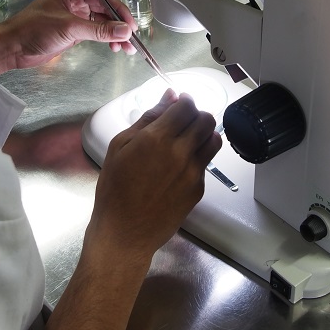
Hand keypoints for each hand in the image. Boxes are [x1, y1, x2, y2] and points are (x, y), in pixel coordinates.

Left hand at [0, 0, 136, 72]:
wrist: (13, 47)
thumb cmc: (33, 29)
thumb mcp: (69, 28)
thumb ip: (98, 30)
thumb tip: (125, 31)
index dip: (119, 11)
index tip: (131, 25)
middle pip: (105, 9)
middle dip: (119, 25)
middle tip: (132, 39)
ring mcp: (75, 14)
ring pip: (102, 22)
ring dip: (114, 34)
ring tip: (126, 48)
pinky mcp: (74, 29)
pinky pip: (96, 31)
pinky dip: (106, 39)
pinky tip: (114, 47)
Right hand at [86, 90, 221, 262]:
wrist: (125, 232)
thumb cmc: (114, 190)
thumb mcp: (119, 147)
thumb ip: (147, 119)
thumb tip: (169, 97)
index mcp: (157, 138)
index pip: (186, 106)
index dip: (184, 101)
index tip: (179, 103)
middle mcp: (180, 152)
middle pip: (205, 120)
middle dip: (196, 115)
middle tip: (183, 121)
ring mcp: (193, 172)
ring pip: (214, 139)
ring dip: (204, 134)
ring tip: (188, 140)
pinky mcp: (199, 189)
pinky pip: (206, 163)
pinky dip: (198, 157)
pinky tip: (180, 166)